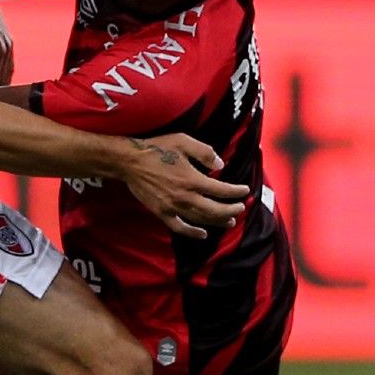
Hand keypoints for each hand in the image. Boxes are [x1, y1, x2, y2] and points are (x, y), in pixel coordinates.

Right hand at [118, 134, 249, 239]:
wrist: (130, 161)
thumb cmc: (157, 149)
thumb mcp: (183, 141)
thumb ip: (205, 152)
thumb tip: (220, 165)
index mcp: (192, 179)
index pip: (221, 190)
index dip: (236, 192)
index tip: (245, 191)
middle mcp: (185, 196)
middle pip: (215, 209)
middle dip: (231, 210)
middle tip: (240, 208)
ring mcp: (173, 207)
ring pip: (201, 220)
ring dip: (217, 222)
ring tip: (230, 221)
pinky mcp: (162, 213)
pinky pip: (180, 227)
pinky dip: (192, 232)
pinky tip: (202, 234)